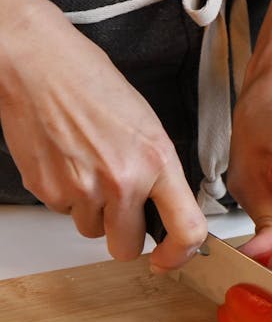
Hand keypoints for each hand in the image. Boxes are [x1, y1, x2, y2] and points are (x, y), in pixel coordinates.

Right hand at [0, 0, 206, 268]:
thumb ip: (159, 173)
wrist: (35, 61)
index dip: (179, 255)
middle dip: (122, 233)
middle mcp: (122, 180)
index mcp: (156, 159)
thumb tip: (167, 212)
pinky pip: (64, 213)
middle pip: (126, 247)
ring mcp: (83, 189)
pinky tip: (65, 160)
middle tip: (116, 202)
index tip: (168, 259)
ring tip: (86, 165)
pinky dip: (65, 195)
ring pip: (92, 231)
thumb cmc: (89, 82)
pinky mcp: (49, 192)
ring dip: (91, 210)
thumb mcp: (146, 125)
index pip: (185, 229)